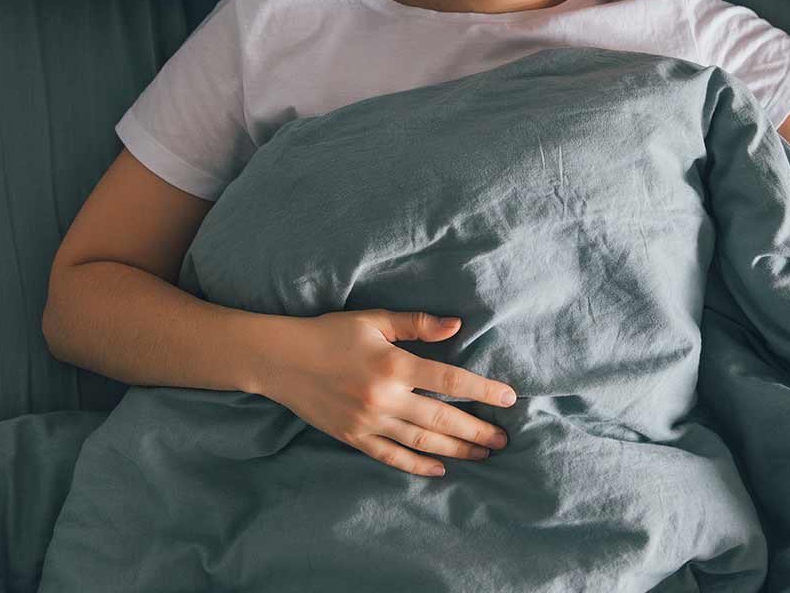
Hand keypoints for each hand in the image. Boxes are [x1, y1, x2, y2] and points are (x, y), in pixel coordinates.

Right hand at [258, 309, 517, 477]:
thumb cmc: (330, 333)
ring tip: (482, 455)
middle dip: (477, 430)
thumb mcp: (375, 320)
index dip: (483, 391)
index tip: (509, 399)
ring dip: (456, 450)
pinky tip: (440, 469)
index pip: (450, 381)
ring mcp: (368, 422)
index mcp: (393, 366)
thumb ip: (417, 324)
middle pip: (442, 419)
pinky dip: (417, 465)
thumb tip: (457, 325)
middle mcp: (384, 398)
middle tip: (504, 440)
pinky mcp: (353, 438)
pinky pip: (391, 456)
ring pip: (422, 441)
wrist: (280, 360)